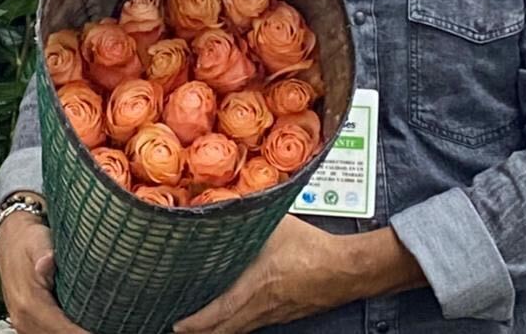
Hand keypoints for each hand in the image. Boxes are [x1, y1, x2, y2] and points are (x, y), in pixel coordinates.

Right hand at [0, 212, 88, 333]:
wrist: (11, 239)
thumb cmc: (29, 239)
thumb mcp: (37, 240)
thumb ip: (43, 253)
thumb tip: (47, 261)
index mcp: (28, 301)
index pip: (60, 328)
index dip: (81, 333)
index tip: (98, 331)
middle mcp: (23, 318)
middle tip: (108, 328)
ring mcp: (23, 323)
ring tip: (98, 327)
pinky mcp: (27, 323)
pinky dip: (64, 332)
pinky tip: (81, 327)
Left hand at [172, 216, 343, 333]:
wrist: (347, 270)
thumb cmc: (315, 249)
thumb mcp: (279, 225)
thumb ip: (254, 216)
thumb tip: (231, 204)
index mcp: (257, 285)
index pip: (220, 311)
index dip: (197, 322)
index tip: (179, 324)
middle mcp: (263, 306)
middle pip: (225, 329)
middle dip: (201, 332)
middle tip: (180, 330)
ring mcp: (274, 314)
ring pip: (240, 329)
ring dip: (218, 331)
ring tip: (199, 328)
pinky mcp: (285, 315)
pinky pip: (254, 324)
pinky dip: (237, 325)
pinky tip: (233, 320)